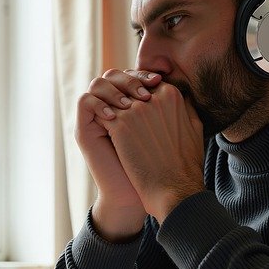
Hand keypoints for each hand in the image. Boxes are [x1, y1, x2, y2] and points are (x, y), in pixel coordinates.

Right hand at [75, 69, 160, 239]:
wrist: (138, 194)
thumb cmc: (159, 167)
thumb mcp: (170, 132)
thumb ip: (174, 110)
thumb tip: (183, 85)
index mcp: (131, 106)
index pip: (132, 75)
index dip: (143, 74)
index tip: (158, 81)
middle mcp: (112, 109)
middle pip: (114, 74)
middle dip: (130, 79)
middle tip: (146, 93)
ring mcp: (97, 118)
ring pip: (98, 83)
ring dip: (114, 89)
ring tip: (131, 105)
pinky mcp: (85, 129)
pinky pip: (85, 101)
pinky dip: (99, 103)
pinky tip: (115, 117)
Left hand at [99, 83, 204, 221]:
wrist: (172, 190)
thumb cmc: (185, 165)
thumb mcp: (194, 128)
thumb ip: (185, 108)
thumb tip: (181, 97)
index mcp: (172, 95)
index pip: (146, 86)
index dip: (138, 98)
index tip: (134, 112)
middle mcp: (154, 98)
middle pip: (128, 89)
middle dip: (122, 101)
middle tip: (118, 117)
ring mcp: (135, 110)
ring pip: (113, 100)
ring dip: (110, 111)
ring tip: (110, 126)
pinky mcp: (120, 125)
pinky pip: (103, 114)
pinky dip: (101, 122)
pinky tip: (105, 136)